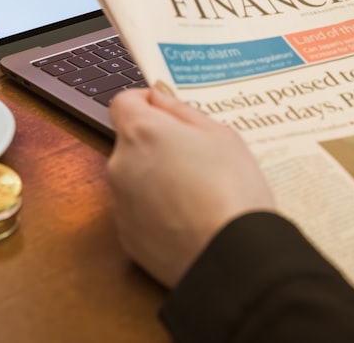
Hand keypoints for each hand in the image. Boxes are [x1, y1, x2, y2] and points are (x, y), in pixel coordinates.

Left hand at [106, 86, 275, 286]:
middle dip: (158, 144)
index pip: (123, 102)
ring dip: (157, 178)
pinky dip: (158, 211)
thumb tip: (158, 98)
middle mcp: (121, 165)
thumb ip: (182, 111)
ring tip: (199, 192)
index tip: (167, 109)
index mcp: (142, 133)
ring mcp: (120, 204)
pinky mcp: (127, 237)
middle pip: (131, 142)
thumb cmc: (232, 189)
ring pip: (135, 178)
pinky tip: (190, 218)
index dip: (146, 102)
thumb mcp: (220, 134)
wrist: (232, 255)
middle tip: (198, 155)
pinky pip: (139, 212)